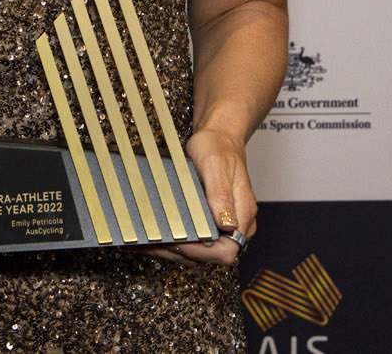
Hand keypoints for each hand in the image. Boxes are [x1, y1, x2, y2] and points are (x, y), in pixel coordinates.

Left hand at [136, 127, 256, 264]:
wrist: (219, 136)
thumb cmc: (219, 147)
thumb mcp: (217, 166)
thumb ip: (221, 196)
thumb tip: (226, 224)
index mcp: (243, 214)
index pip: (227, 251)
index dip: (201, 253)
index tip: (178, 242)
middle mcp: (237, 223)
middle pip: (211, 255)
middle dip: (181, 252)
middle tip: (154, 244)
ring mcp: (224, 224)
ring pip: (201, 250)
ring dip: (175, 248)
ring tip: (148, 242)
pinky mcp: (212, 221)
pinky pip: (196, 238)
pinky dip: (177, 239)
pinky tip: (157, 235)